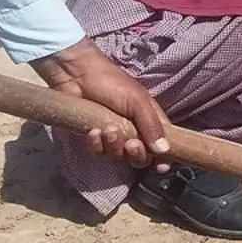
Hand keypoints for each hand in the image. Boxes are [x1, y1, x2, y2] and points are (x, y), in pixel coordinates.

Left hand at [30, 38, 169, 170]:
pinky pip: (99, 152)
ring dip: (114, 146)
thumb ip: (152, 126)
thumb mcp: (138, 102)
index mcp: (150, 120)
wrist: (76, 75)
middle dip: (137, 154)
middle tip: (131, 144)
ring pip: (119, 156)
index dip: (164, 158)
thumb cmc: (112, 83)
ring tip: (107, 129)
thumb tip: (165, 150)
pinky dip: (96, 145)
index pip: (163, 144)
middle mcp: (134, 130)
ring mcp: (114, 134)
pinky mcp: (93, 136)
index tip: (161, 167)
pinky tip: (93, 131)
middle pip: (141, 157)